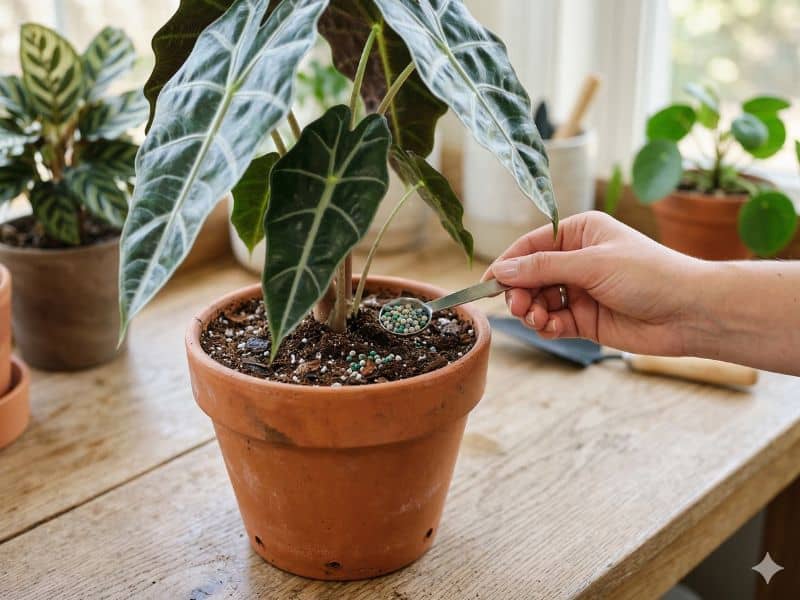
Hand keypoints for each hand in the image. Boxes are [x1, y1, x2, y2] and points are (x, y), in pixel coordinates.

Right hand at [487, 211, 706, 356]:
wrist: (691, 312)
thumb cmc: (649, 275)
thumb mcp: (591, 264)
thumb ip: (542, 268)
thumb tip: (500, 270)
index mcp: (581, 233)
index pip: (532, 246)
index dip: (508, 264)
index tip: (487, 284)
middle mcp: (579, 260)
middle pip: (531, 276)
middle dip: (521, 292)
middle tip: (519, 307)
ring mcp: (582, 291)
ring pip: (540, 301)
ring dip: (533, 311)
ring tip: (538, 319)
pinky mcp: (587, 320)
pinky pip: (555, 322)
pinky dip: (549, 326)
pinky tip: (553, 328)